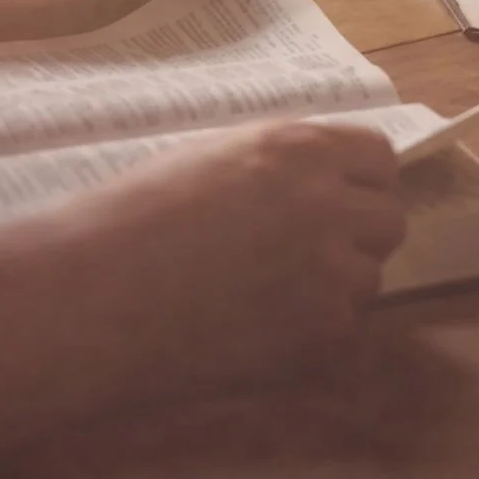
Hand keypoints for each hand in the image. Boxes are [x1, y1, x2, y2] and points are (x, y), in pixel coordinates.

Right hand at [58, 120, 405, 395]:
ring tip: (268, 293)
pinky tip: (256, 327)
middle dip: (357, 235)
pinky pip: (342, 326)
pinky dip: (311, 330)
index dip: (360, 181)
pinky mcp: (321, 330)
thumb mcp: (214, 160)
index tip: (339, 199)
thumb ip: (281, 165)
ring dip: (336, 285)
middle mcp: (327, 201)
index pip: (380, 157)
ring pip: (369, 276)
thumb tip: (325, 179)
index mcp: (297, 147)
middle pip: (389, 218)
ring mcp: (331, 269)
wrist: (89, 298)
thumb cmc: (129, 219)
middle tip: (307, 254)